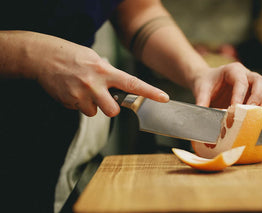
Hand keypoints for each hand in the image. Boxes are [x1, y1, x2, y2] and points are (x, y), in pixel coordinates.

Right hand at [32, 34, 168, 116]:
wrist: (44, 57)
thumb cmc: (72, 56)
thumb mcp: (94, 59)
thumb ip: (108, 73)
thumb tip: (120, 85)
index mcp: (105, 71)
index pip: (132, 83)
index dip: (150, 92)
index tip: (163, 98)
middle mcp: (95, 84)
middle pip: (112, 110)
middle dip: (110, 108)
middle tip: (103, 99)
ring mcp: (81, 94)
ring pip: (94, 112)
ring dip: (91, 105)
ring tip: (82, 90)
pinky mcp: (69, 101)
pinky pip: (80, 109)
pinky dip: (78, 103)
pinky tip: (72, 90)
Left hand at [192, 62, 261, 112]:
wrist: (208, 82)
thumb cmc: (206, 83)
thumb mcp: (201, 89)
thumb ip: (201, 99)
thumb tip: (201, 111)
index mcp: (233, 70)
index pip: (240, 81)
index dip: (239, 95)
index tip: (235, 108)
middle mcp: (246, 74)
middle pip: (259, 81)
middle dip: (257, 97)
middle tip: (252, 111)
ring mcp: (252, 83)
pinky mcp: (255, 94)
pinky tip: (260, 119)